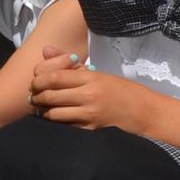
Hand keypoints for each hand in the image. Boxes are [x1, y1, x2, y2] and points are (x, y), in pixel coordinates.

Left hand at [28, 47, 155, 130]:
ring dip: (43, 111)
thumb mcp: (99, 74)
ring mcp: (89, 114)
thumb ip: (71, 65)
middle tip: (34, 96)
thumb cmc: (123, 91)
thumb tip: (46, 50)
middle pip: (50, 95)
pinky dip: (55, 122)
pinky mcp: (90, 129)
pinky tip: (56, 118)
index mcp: (92, 78)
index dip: (38, 80)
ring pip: (53, 113)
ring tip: (42, 108)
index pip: (54, 77)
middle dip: (36, 96)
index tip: (35, 82)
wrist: (145, 112)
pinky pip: (64, 126)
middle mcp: (89, 95)